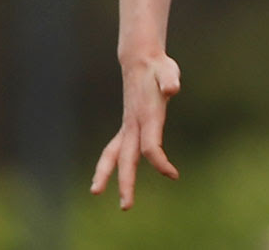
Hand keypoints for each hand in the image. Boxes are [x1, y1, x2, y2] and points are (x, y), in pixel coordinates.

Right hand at [89, 53, 181, 209]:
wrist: (141, 61)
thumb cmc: (158, 68)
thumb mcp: (169, 71)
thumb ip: (170, 80)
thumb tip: (172, 88)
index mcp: (147, 117)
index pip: (150, 147)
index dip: (160, 163)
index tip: (173, 174)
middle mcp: (134, 125)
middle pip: (127, 159)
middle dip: (126, 183)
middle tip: (126, 207)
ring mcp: (128, 126)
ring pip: (113, 155)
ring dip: (106, 174)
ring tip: (96, 193)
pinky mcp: (128, 126)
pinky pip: (116, 149)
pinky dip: (113, 163)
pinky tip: (110, 177)